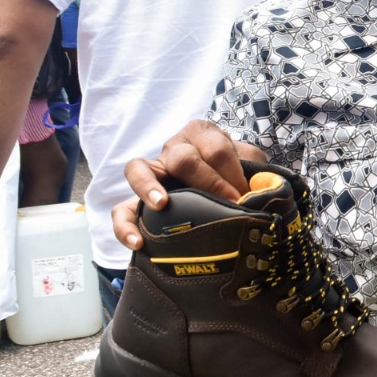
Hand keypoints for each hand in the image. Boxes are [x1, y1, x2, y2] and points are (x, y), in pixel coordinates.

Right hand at [113, 121, 261, 251]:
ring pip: (138, 169)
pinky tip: (137, 242)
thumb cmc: (237, 172)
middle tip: (227, 205)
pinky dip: (124, 225)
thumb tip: (256, 193)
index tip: (244, 196)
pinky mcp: (138, 198)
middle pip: (183, 158)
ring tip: (160, 205)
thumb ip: (255, 171)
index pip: (216, 149)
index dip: (232, 174)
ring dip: (148, 186)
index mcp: (202, 134)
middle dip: (208, 183)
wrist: (222, 186)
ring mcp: (153, 170)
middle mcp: (174, 147)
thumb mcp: (250, 164)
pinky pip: (121, 208)